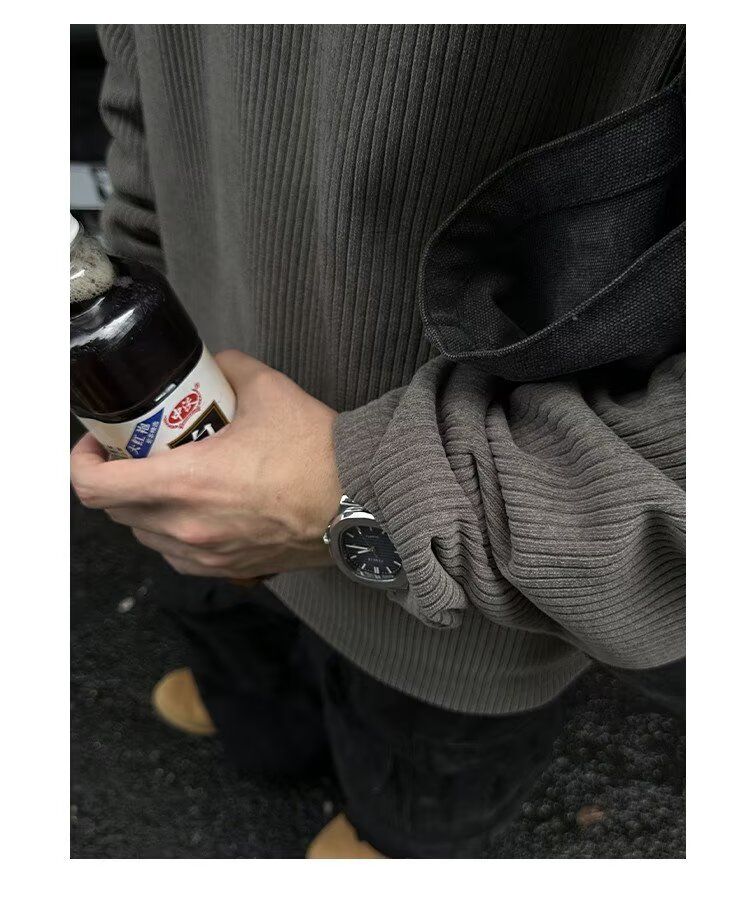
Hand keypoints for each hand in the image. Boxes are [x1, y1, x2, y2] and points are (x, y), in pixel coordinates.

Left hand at [70, 350, 342, 578]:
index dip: (81, 462)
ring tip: (167, 479)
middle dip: (115, 478)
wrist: (361, 504)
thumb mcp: (269, 391)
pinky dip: (171, 530)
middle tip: (134, 452)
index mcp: (187, 483)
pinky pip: (176, 554)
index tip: (95, 443)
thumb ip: (231, 368)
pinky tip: (195, 508)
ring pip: (144, 534)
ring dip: (143, 506)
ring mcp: (205, 554)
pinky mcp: (227, 568)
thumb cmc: (318, 455)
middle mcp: (187, 527)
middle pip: (115, 511)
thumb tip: (217, 364)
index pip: (96, 487)